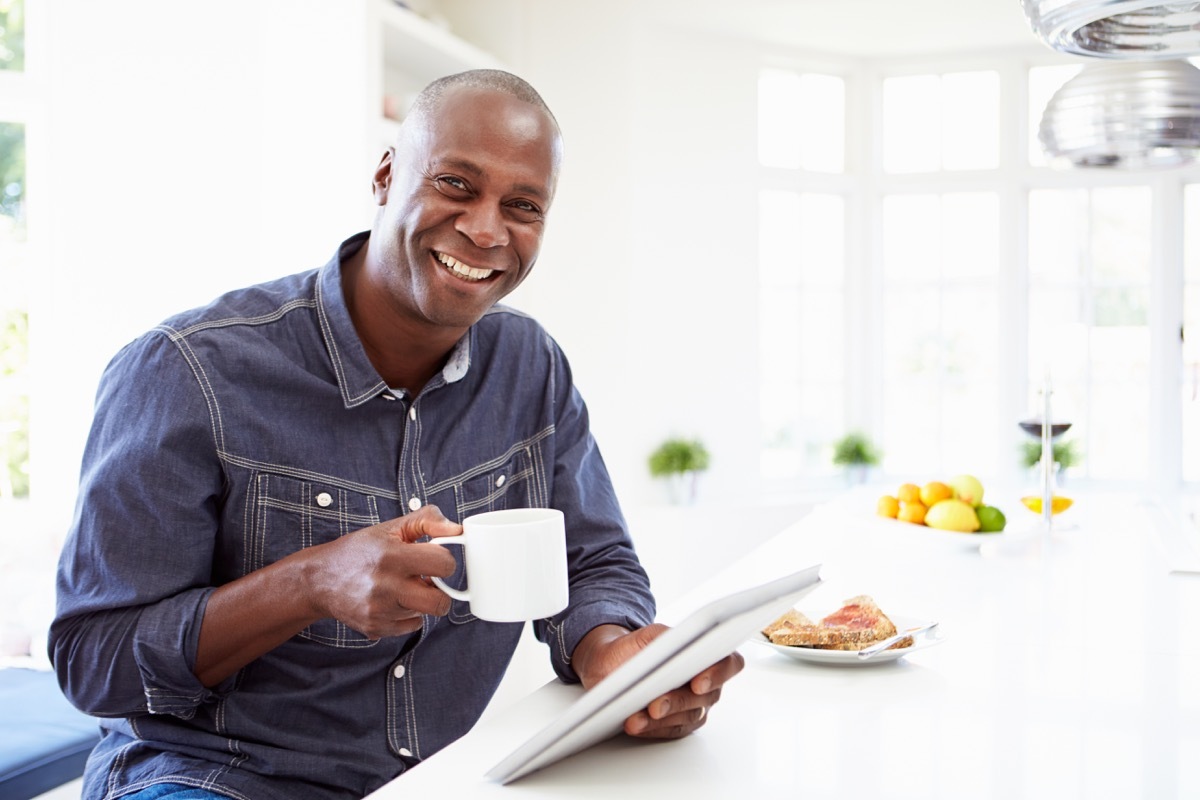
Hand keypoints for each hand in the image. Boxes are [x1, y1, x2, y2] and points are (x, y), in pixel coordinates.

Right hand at [197, 505, 461, 685]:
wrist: (319, 579)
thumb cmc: (360, 550)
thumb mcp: (391, 528)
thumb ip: (428, 522)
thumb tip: (458, 530)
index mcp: (391, 556)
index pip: (443, 564)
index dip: (445, 560)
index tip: (435, 559)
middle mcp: (384, 586)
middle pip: (440, 602)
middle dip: (441, 591)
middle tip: (429, 581)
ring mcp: (378, 611)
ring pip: (425, 612)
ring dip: (420, 600)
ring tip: (402, 586)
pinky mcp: (374, 628)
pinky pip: (411, 626)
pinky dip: (408, 615)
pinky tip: (392, 601)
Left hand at [571, 624, 744, 738]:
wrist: (613, 666)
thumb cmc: (633, 649)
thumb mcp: (646, 636)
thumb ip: (664, 637)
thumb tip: (674, 644)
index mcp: (707, 654)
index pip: (728, 663)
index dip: (718, 673)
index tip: (697, 683)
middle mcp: (707, 682)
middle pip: (705, 696)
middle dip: (677, 702)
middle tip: (655, 706)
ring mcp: (695, 706)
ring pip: (686, 717)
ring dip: (659, 720)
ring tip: (635, 719)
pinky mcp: (679, 725)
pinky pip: (670, 731)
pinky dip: (650, 729)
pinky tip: (635, 725)